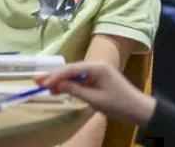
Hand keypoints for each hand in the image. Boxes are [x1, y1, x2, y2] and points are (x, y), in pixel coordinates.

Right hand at [35, 61, 155, 125]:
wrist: (137, 109)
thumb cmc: (118, 104)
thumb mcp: (94, 99)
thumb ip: (75, 90)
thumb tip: (56, 84)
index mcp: (97, 67)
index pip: (71, 69)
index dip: (55, 75)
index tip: (42, 82)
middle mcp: (96, 65)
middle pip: (71, 68)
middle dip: (54, 75)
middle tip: (37, 80)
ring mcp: (97, 71)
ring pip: (74, 73)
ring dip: (60, 80)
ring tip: (44, 85)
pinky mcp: (98, 78)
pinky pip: (80, 78)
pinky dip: (69, 84)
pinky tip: (59, 88)